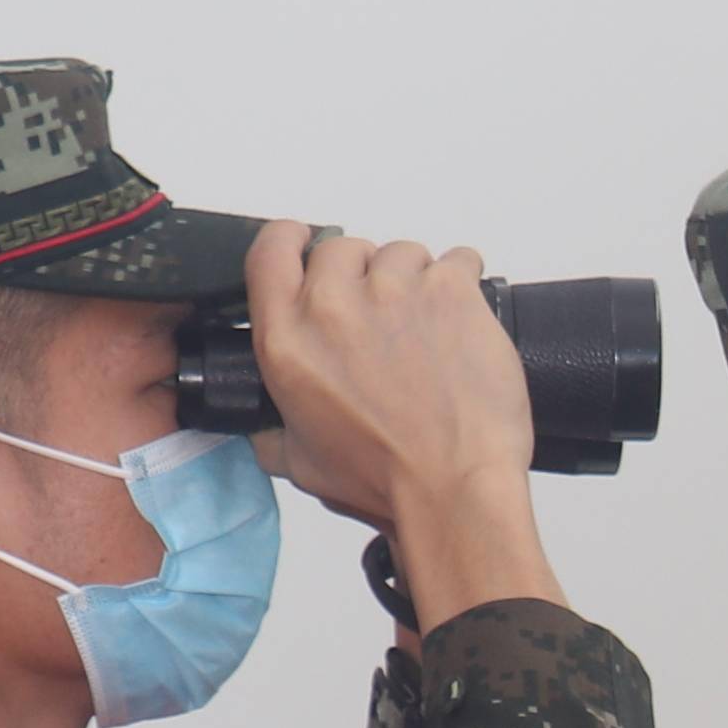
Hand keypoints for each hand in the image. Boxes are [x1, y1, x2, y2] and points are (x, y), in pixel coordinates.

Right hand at [240, 215, 561, 628]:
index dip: (290, 241)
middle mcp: (333, 304)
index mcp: (286, 338)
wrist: (451, 487)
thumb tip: (264, 430)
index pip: (270, 250)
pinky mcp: (450, 290)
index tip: (305, 245)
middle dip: (361, 274)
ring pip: (400, 252)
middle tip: (383, 319)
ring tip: (428, 331)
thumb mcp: (301, 462)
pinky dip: (462, 282)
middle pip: (340, 248)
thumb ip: (274, 434)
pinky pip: (458, 259)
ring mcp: (394, 290)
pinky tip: (463, 320)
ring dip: (413, 281)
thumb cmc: (384, 479)